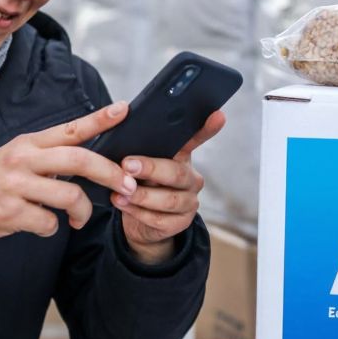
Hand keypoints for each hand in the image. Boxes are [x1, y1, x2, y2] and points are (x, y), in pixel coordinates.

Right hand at [0, 102, 135, 252]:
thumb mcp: (11, 160)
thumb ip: (45, 158)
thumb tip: (83, 162)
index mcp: (26, 144)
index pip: (70, 128)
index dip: (100, 119)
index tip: (125, 110)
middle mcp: (22, 159)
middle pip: (80, 160)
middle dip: (111, 174)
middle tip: (127, 186)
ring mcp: (15, 186)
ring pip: (70, 196)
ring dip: (82, 212)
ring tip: (79, 219)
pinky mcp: (9, 213)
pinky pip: (49, 223)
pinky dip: (52, 228)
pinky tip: (42, 226)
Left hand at [113, 110, 226, 264]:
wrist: (139, 221)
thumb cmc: (140, 184)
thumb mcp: (139, 164)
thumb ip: (139, 151)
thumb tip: (122, 131)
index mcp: (182, 158)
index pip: (196, 139)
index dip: (207, 129)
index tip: (218, 115)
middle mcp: (191, 179)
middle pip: (177, 173)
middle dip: (151, 168)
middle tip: (127, 165)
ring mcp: (189, 202)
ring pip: (169, 200)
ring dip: (142, 196)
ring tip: (119, 192)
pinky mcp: (180, 223)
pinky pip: (160, 219)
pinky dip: (138, 212)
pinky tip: (123, 204)